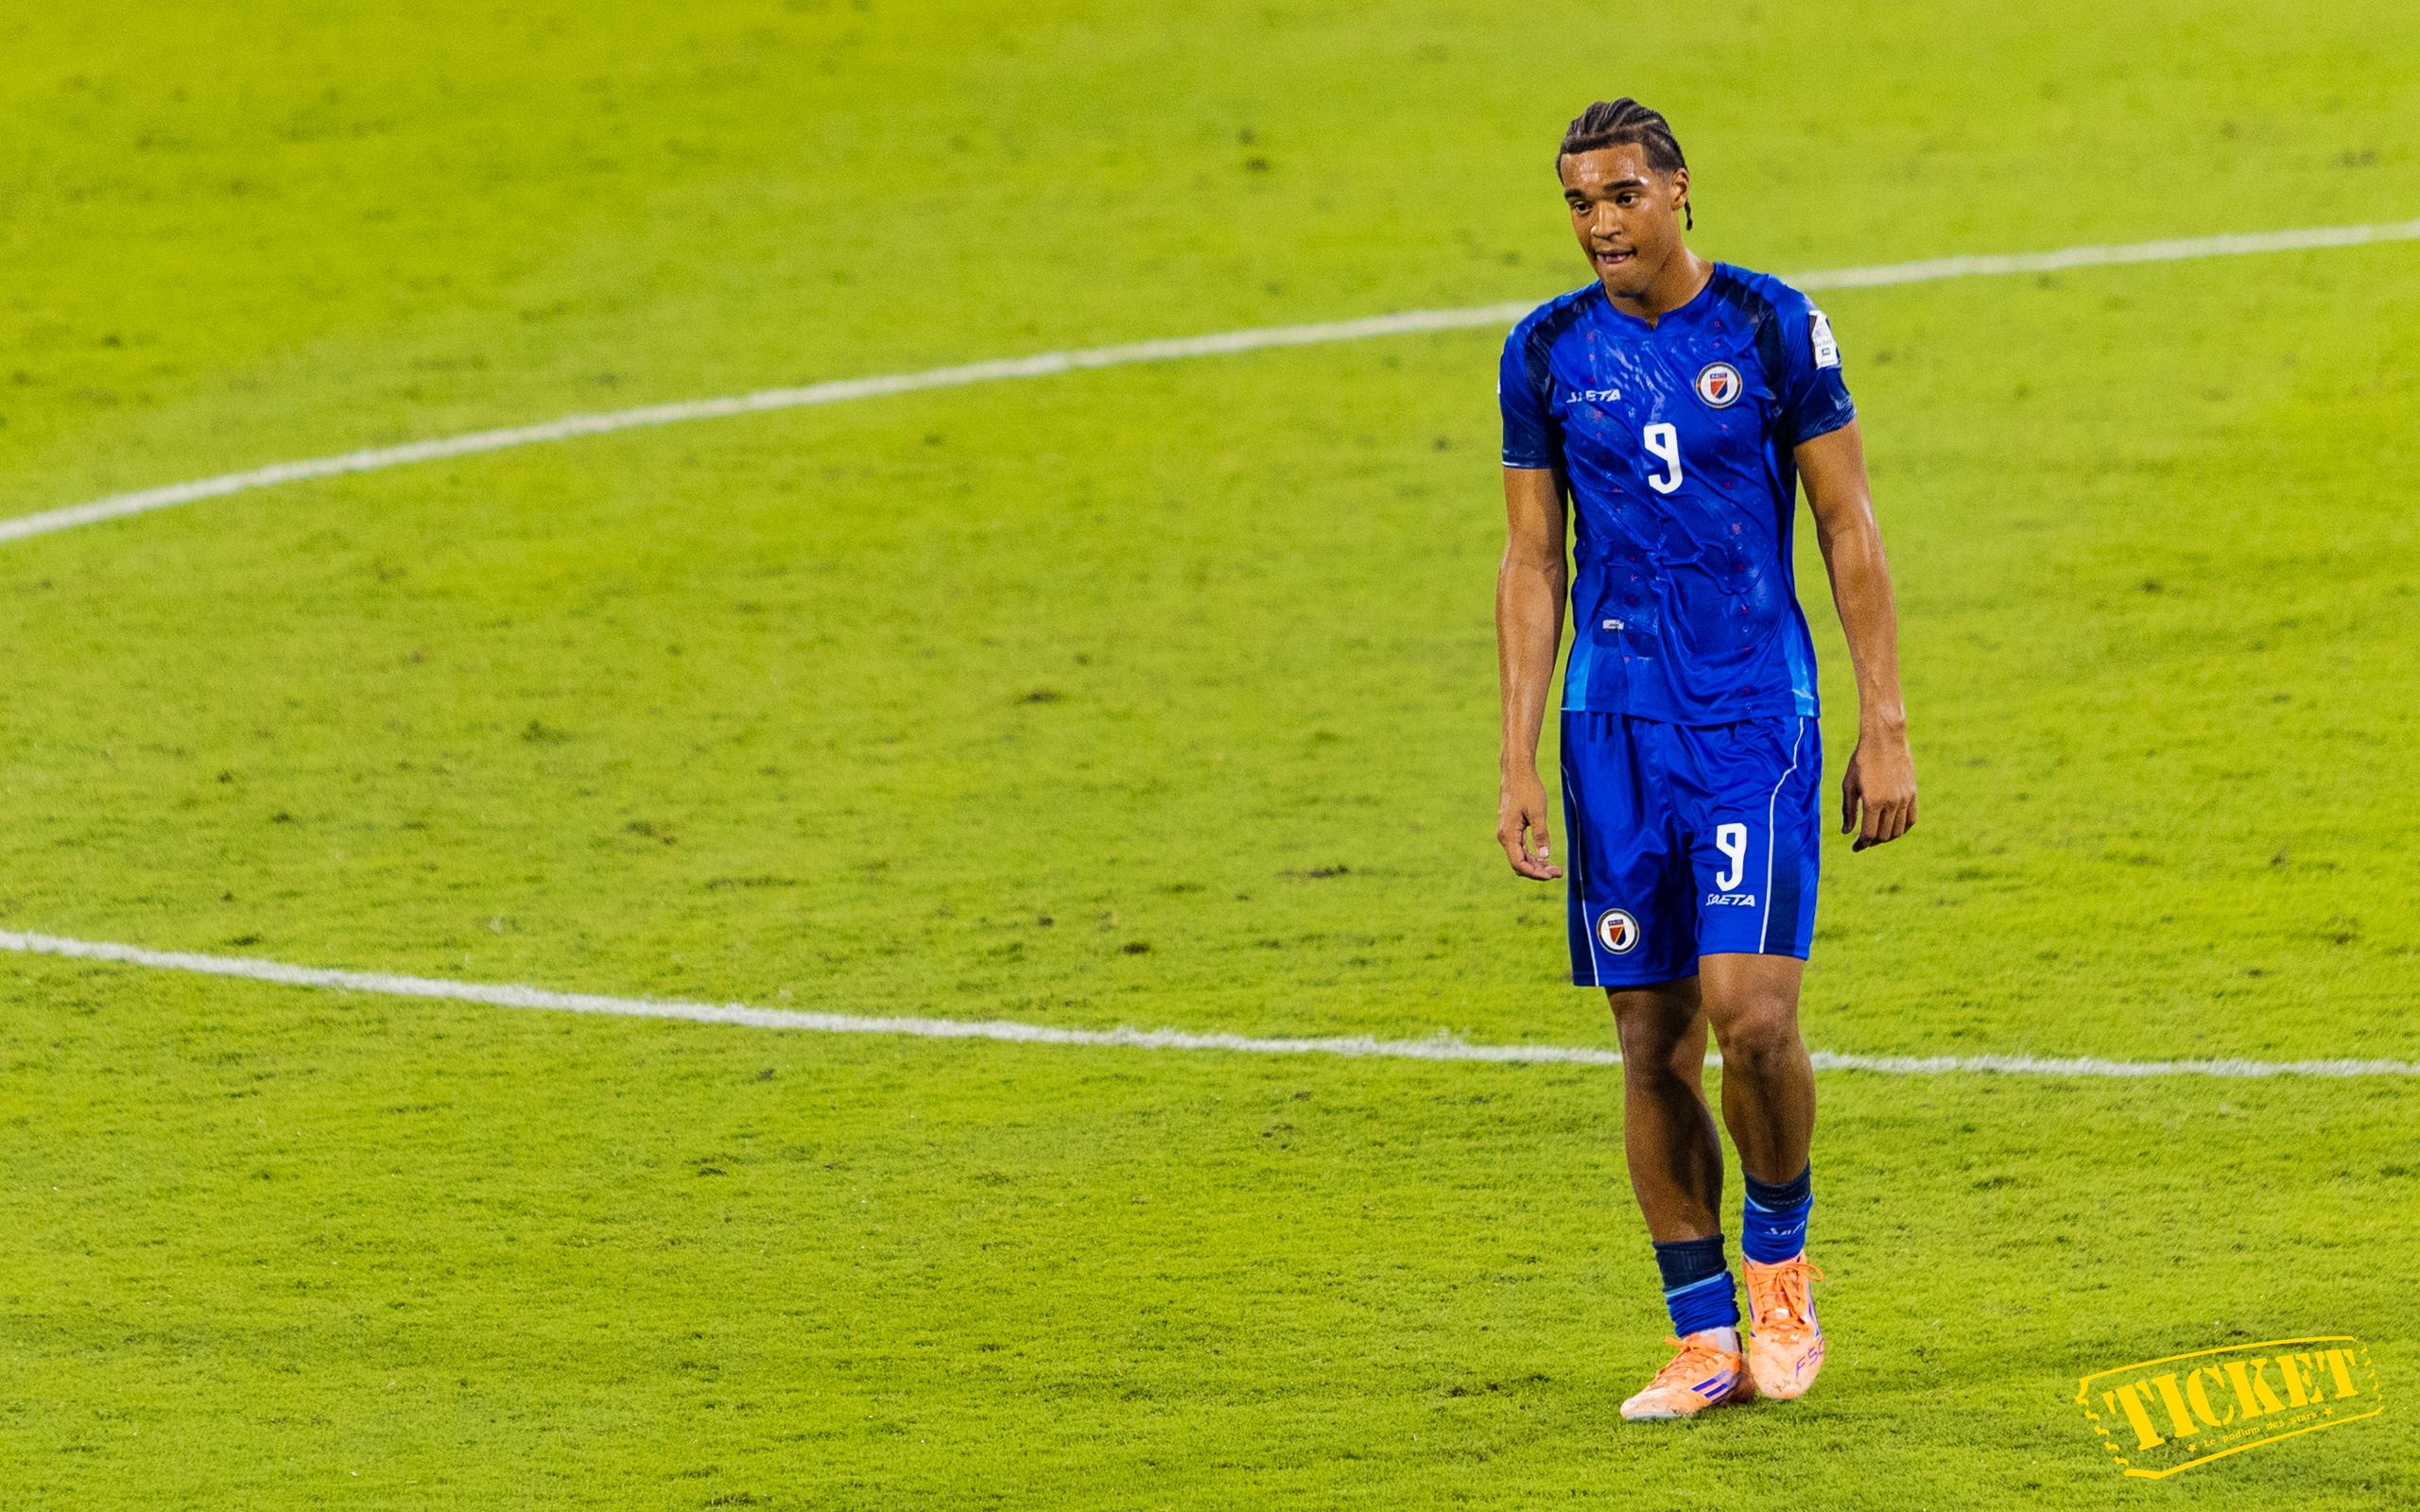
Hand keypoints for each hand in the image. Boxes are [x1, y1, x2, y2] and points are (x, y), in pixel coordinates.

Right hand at [1498, 768, 1562, 879]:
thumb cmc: (1528, 790)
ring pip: (1520, 858)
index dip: (1535, 873)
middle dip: (1538, 871)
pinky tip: (1545, 858)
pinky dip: (1532, 856)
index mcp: (1508, 834)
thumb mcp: (1538, 812)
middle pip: (1519, 864)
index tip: (1551, 875)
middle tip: (1558, 872)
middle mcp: (1504, 837)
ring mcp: (1507, 834)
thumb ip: (1541, 835)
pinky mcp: (1512, 830)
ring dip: (1536, 865)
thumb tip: (1545, 856)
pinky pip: (1520, 850)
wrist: (1517, 773)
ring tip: (1555, 868)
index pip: (1519, 863)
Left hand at [1841, 726, 1916, 850]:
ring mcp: (1904, 799)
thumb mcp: (1849, 785)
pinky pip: (1911, 819)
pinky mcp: (1912, 794)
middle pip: (1884, 835)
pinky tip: (1893, 829)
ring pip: (1898, 830)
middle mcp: (1891, 803)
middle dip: (1872, 842)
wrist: (1885, 740)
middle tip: (1864, 841)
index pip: (1869, 834)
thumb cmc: (1862, 761)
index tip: (1855, 847)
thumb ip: (1848, 810)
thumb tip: (1847, 832)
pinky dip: (1902, 829)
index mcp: (1873, 802)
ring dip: (1887, 837)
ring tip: (1877, 836)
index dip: (1861, 844)